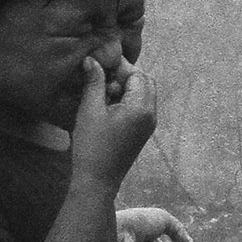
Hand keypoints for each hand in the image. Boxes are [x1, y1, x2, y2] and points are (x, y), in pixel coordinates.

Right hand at [71, 56, 155, 192]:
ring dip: (126, 87)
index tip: (101, 62)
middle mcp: (151, 114)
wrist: (97, 181)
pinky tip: (107, 104)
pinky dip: (127, 99)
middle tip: (103, 77)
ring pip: (144, 93)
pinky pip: (140, 106)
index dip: (119, 66)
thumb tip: (92, 59)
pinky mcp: (143, 131)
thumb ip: (94, 82)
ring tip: (103, 92)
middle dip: (125, 75)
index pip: (137, 74)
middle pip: (145, 82)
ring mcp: (149, 124)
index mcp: (141, 108)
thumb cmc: (91, 147)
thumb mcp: (90, 110)